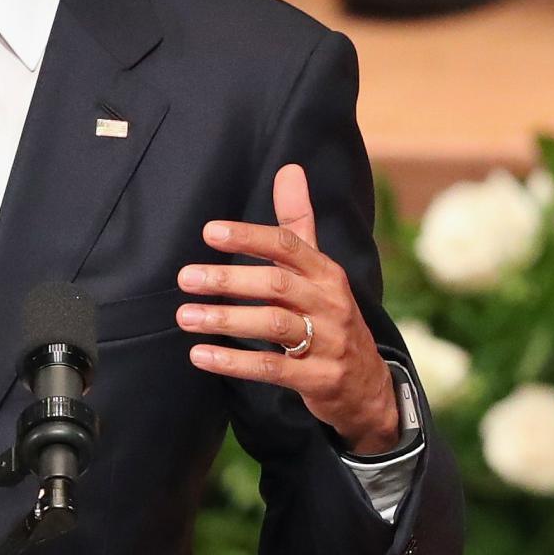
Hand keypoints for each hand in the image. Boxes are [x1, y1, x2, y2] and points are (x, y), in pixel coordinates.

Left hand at [178, 163, 401, 453]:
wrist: (367, 385)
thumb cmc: (331, 317)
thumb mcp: (320, 270)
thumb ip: (298, 223)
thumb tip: (289, 169)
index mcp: (327, 273)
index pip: (289, 246)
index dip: (250, 237)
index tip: (210, 232)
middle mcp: (329, 302)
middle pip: (277, 284)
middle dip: (229, 279)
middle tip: (187, 278)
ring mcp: (327, 342)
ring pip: (273, 324)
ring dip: (226, 319)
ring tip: (185, 316)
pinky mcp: (318, 378)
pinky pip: (272, 368)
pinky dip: (234, 361)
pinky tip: (201, 355)